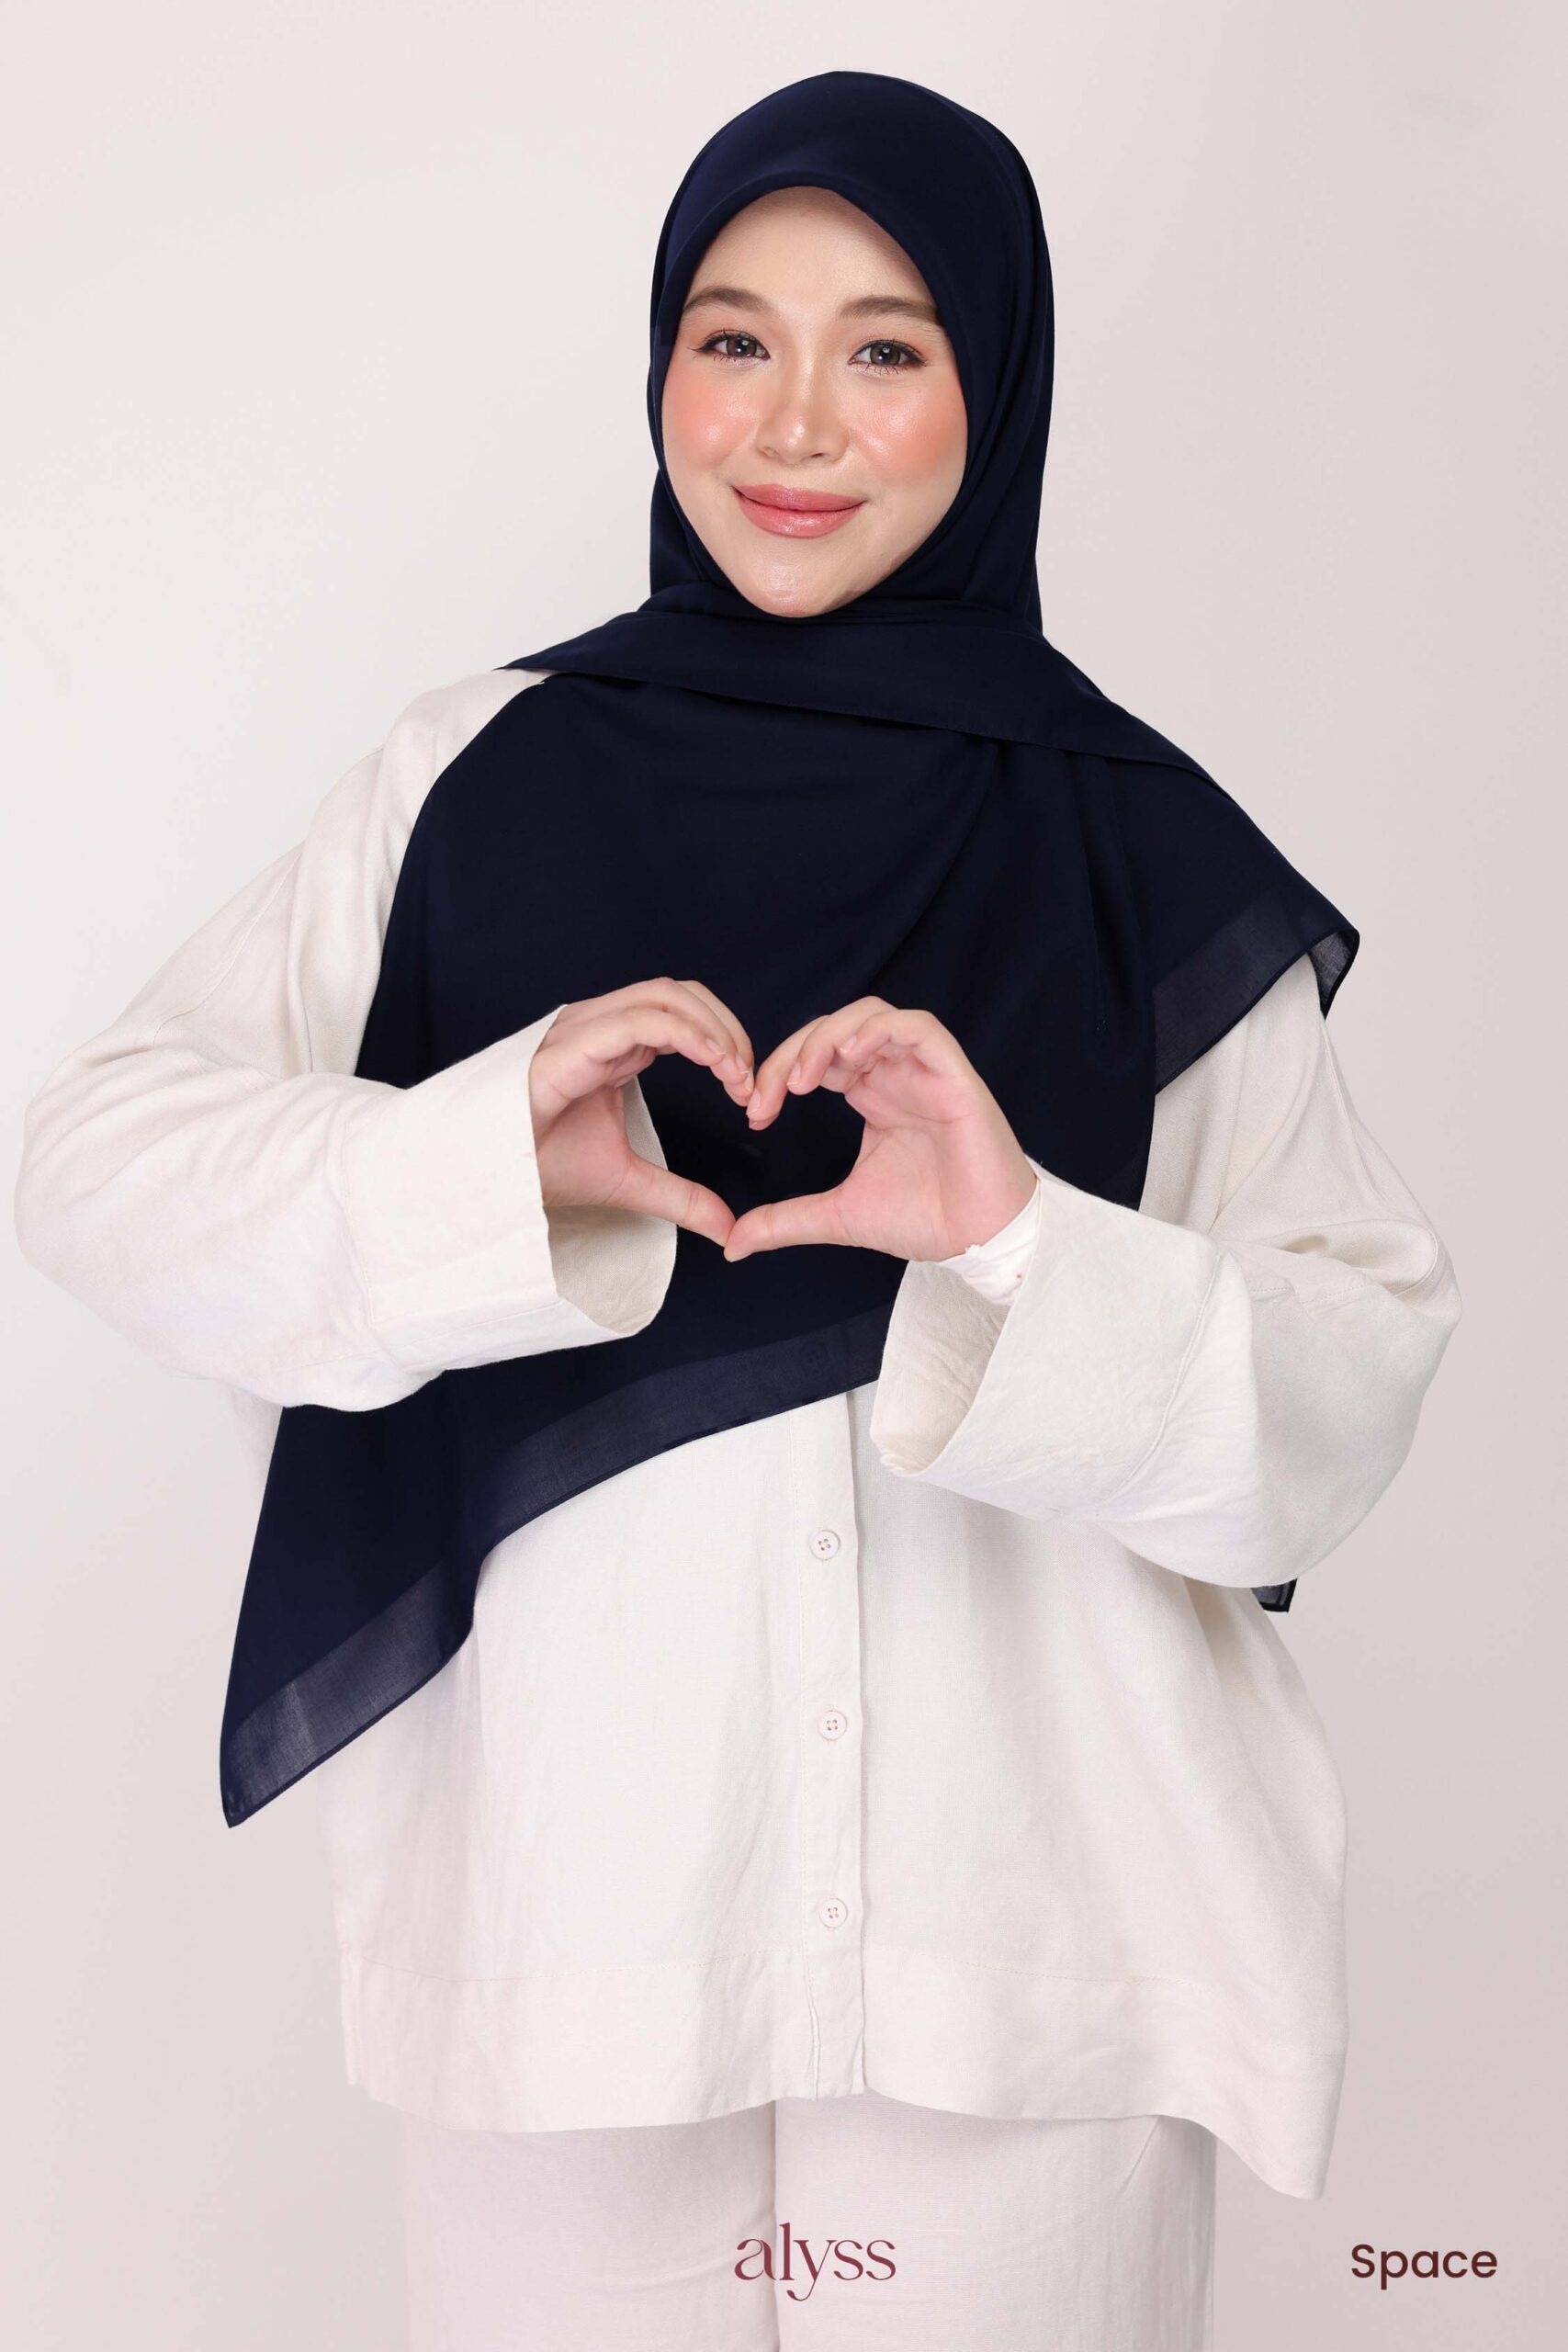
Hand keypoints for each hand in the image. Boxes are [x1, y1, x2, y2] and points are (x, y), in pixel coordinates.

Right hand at [530, 979, 754, 1247]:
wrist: (489, 1181)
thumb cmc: (540, 1168)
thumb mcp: (630, 1183)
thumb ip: (682, 1198)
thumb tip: (729, 1228)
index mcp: (616, 1048)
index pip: (685, 1016)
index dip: (726, 1043)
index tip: (748, 1093)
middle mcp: (602, 1028)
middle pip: (682, 994)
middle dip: (728, 1029)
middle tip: (749, 1081)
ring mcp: (585, 1030)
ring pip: (665, 996)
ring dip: (713, 1029)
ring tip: (734, 1074)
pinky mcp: (571, 1046)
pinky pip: (639, 1020)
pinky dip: (685, 1034)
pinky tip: (712, 1062)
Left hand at [722, 998, 1037, 1263]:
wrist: (980, 1241)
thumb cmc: (926, 1221)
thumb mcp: (838, 1216)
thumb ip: (786, 1220)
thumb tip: (733, 1243)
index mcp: (871, 1096)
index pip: (816, 1058)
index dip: (777, 1072)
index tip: (754, 1114)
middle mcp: (894, 1075)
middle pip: (834, 1029)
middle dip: (791, 1052)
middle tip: (765, 1096)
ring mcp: (923, 1070)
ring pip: (871, 1015)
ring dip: (828, 1036)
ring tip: (802, 1078)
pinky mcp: (952, 1074)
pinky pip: (917, 1027)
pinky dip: (879, 1030)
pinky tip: (849, 1056)